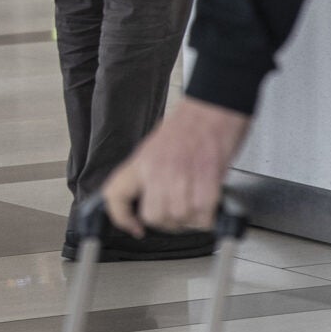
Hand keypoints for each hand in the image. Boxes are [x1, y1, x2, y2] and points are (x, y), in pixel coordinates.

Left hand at [100, 97, 251, 235]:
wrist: (215, 104)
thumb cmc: (191, 122)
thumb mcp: (157, 145)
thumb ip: (150, 173)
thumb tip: (148, 197)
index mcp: (142, 161)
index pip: (115, 196)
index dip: (121, 218)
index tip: (134, 227)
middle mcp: (158, 169)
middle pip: (153, 217)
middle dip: (168, 221)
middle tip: (178, 212)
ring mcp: (182, 175)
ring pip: (179, 219)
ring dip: (190, 218)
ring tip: (197, 203)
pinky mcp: (207, 179)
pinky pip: (203, 215)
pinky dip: (208, 216)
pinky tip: (210, 202)